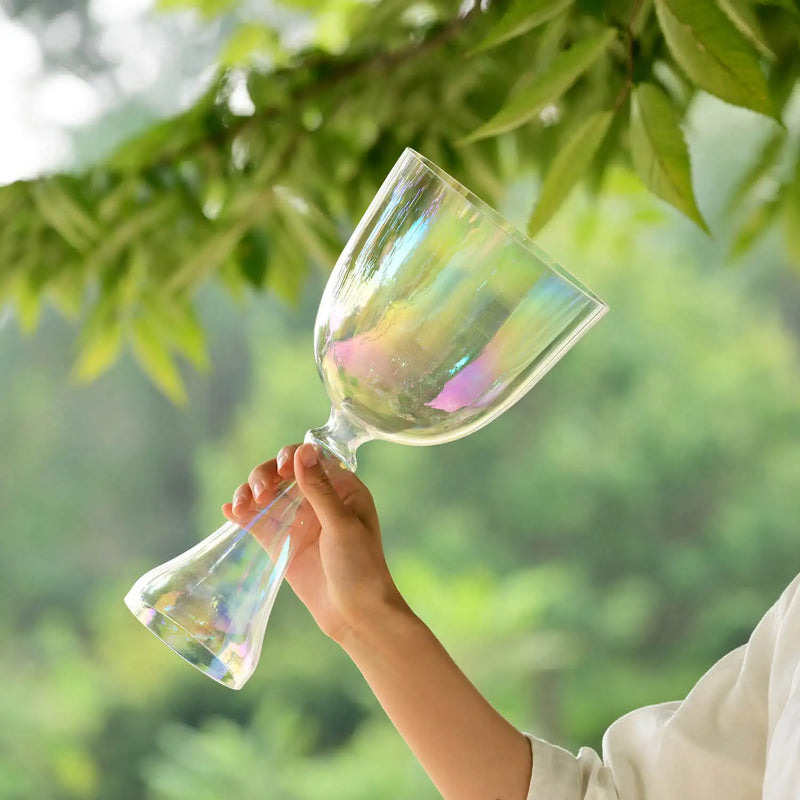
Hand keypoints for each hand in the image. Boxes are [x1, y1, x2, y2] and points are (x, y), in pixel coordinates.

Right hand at [222, 443, 407, 643]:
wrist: (355, 615)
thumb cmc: (360, 567)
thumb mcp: (341, 524)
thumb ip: (319, 489)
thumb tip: (303, 449)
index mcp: (342, 488)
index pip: (310, 458)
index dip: (290, 457)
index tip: (281, 471)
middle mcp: (318, 500)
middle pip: (282, 473)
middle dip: (264, 476)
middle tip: (260, 495)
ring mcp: (298, 521)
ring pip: (266, 495)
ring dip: (249, 493)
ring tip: (240, 506)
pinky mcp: (282, 544)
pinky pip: (258, 522)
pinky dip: (242, 514)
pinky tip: (229, 511)